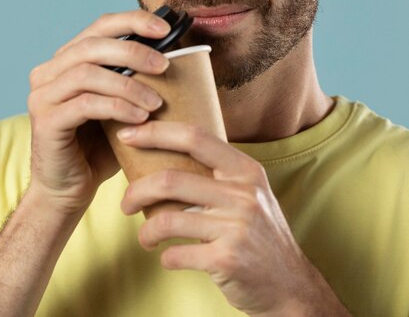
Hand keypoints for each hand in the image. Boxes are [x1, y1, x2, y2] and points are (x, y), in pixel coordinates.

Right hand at [27, 10, 170, 214]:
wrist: (70, 191)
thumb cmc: (101, 146)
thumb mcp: (123, 104)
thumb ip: (136, 78)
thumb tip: (180, 55)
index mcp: (68, 60)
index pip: (100, 26)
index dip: (133, 21)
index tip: (166, 28)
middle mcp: (49, 72)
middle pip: (93, 45)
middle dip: (133, 50)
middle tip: (165, 66)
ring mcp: (43, 96)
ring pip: (88, 73)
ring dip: (128, 84)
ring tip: (156, 102)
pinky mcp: (44, 121)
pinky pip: (85, 105)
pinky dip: (117, 107)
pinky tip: (140, 119)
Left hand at [118, 121, 322, 316]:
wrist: (290, 284)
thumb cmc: (259, 234)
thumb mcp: (249, 193)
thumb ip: (218, 173)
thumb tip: (166, 153)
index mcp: (245, 170)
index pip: (194, 137)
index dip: (156, 132)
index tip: (128, 135)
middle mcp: (243, 194)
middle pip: (171, 180)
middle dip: (137, 191)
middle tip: (126, 203)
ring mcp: (236, 227)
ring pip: (167, 220)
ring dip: (146, 231)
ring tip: (145, 237)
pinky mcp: (227, 259)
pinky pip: (176, 254)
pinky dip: (165, 257)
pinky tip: (169, 257)